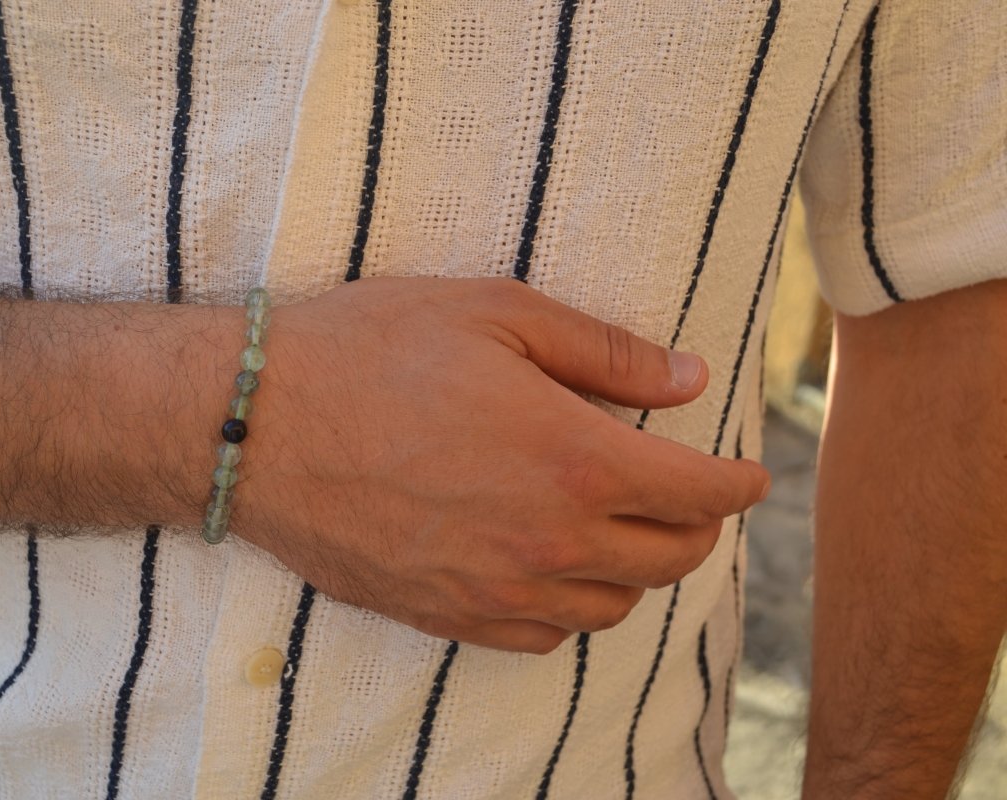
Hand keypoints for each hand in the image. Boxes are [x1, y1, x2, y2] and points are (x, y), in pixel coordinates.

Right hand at [237, 277, 768, 653]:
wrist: (256, 424)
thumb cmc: (372, 351)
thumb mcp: (497, 314)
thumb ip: (606, 352)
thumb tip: (690, 380)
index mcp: (575, 460)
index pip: (700, 493)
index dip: (739, 482)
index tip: (749, 473)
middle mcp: (549, 542)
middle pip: (670, 560)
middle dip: (698, 526)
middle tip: (688, 494)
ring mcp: (496, 590)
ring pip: (612, 608)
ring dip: (635, 569)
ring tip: (619, 528)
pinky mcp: (446, 616)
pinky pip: (542, 638)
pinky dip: (570, 609)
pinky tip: (552, 569)